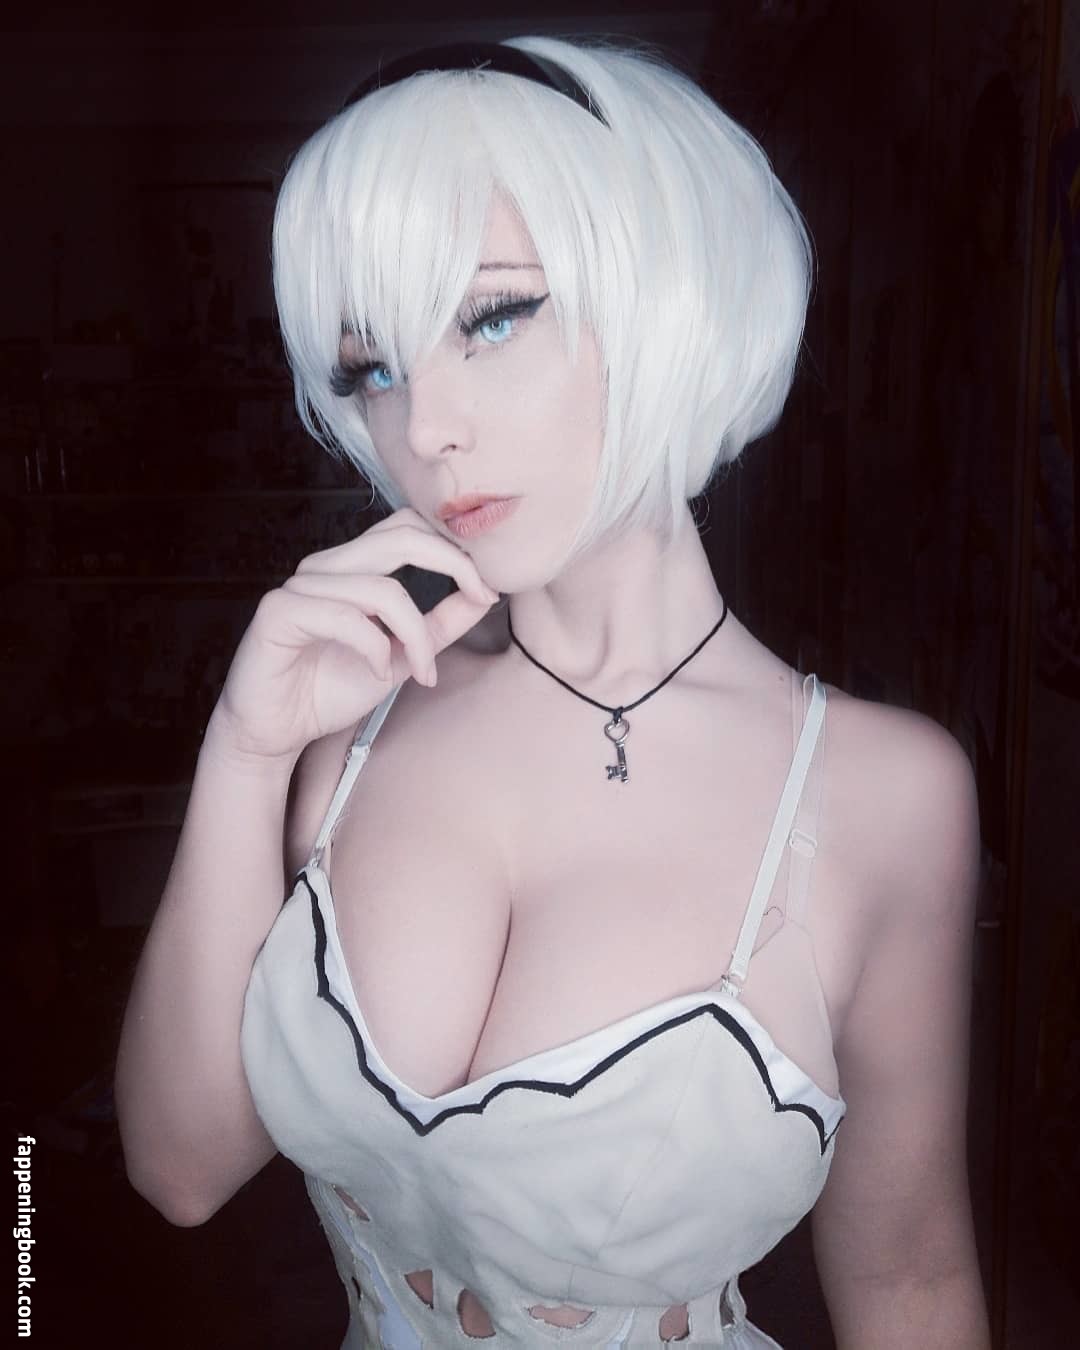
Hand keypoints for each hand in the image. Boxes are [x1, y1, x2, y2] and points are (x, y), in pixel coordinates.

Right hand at [206, 508, 499, 764]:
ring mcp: (300, 586)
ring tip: (423, 672)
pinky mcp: (279, 612)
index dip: (453, 548)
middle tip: (481, 598)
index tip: (487, 588)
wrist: (274, 731)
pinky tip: (379, 673)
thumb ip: (439, 625)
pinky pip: (346, 618)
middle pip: (401, 537)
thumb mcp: (401, 657)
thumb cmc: (328, 690)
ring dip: (417, 636)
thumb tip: (486, 595)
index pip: (407, 527)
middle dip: (453, 564)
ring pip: (383, 589)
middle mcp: (325, 567)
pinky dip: (375, 649)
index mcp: (352, 567)